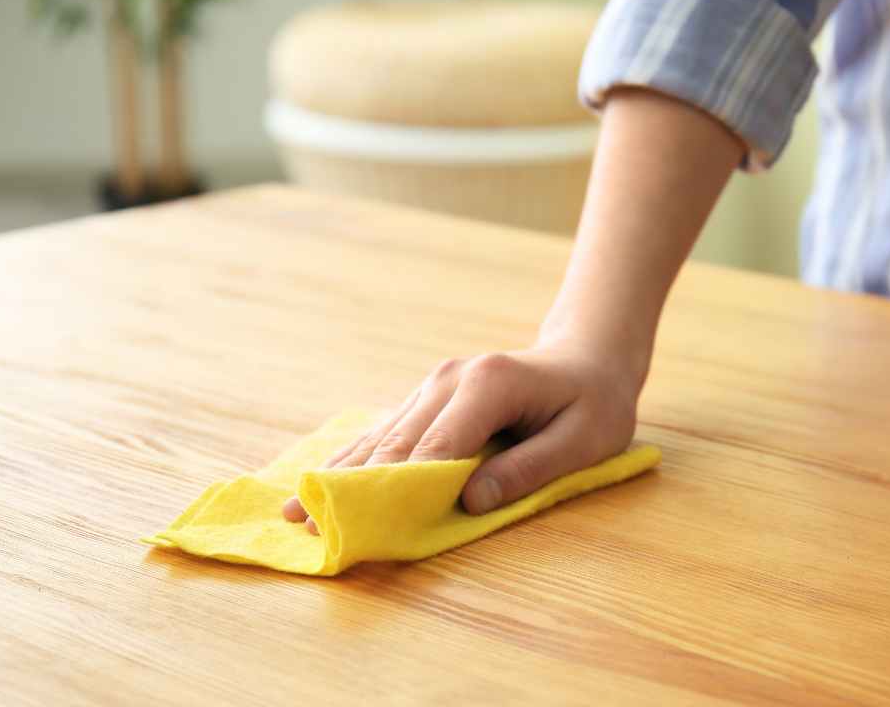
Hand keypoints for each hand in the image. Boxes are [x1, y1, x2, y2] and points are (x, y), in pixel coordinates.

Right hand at [282, 343, 642, 532]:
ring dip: (340, 477)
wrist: (587, 358)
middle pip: (396, 443)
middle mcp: (449, 379)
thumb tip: (470, 502)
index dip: (400, 490)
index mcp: (488, 385)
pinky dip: (352, 460)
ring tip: (295, 514)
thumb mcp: (585, 440)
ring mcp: (434, 384)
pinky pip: (385, 431)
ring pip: (380, 436)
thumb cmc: (594, 404)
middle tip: (312, 530)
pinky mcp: (428, 395)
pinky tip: (318, 483)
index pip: (437, 447)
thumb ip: (529, 469)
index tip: (363, 526)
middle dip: (354, 490)